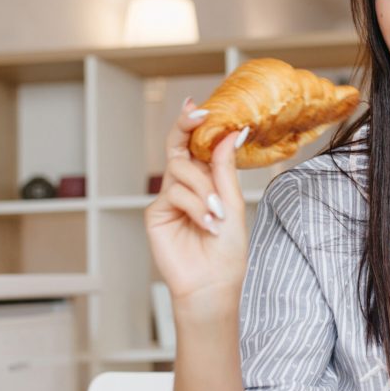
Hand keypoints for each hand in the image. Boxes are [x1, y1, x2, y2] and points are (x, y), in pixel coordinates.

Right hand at [144, 98, 250, 307]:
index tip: (200, 107)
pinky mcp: (156, 214)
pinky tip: (207, 223)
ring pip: (182, 172)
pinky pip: (175, 194)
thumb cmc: (227, 249)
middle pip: (178, 148)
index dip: (194, 126)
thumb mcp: (233, 203)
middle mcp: (184, 186)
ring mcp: (168, 199)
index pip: (197, 147)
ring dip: (205, 191)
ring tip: (217, 215)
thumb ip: (225, 169)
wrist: (213, 283)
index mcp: (205, 181)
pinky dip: (195, 205)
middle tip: (197, 114)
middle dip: (186, 127)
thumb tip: (231, 133)